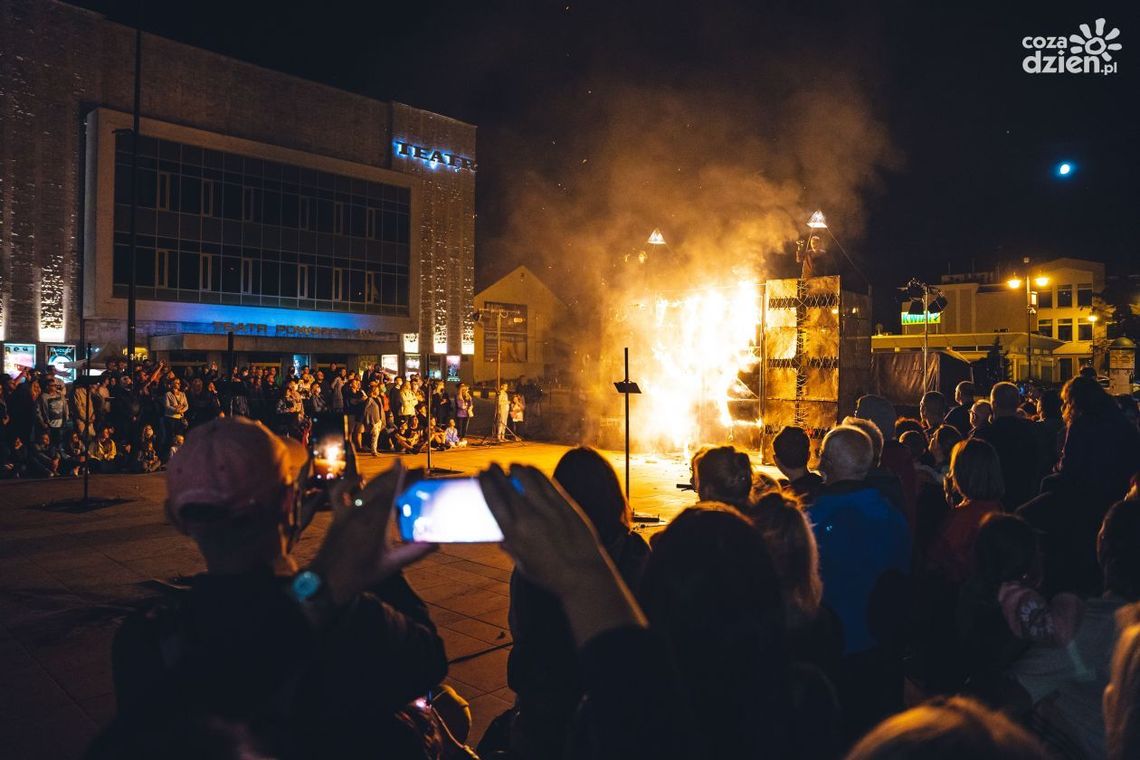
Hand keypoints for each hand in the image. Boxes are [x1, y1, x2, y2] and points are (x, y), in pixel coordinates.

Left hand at [310, 461, 434, 605]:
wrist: (326, 582)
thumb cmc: (360, 575)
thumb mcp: (391, 565)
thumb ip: (414, 553)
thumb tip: (436, 544)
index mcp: (375, 526)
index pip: (388, 494)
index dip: (396, 477)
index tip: (403, 463)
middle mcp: (359, 515)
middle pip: (379, 487)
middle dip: (395, 475)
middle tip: (411, 469)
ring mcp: (346, 513)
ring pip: (363, 487)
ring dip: (378, 477)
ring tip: (392, 472)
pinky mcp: (336, 516)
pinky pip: (340, 492)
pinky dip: (349, 482)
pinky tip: (360, 478)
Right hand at [478, 464, 645, 644]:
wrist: (583, 575)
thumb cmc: (551, 575)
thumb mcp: (524, 565)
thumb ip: (512, 550)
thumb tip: (502, 541)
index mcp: (513, 534)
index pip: (494, 500)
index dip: (486, 483)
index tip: (481, 474)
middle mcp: (528, 519)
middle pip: (507, 486)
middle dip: (496, 472)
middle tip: (492, 466)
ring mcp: (547, 510)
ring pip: (527, 479)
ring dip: (517, 468)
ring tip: (513, 466)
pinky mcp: (564, 506)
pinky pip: (546, 483)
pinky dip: (536, 473)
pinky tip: (531, 470)